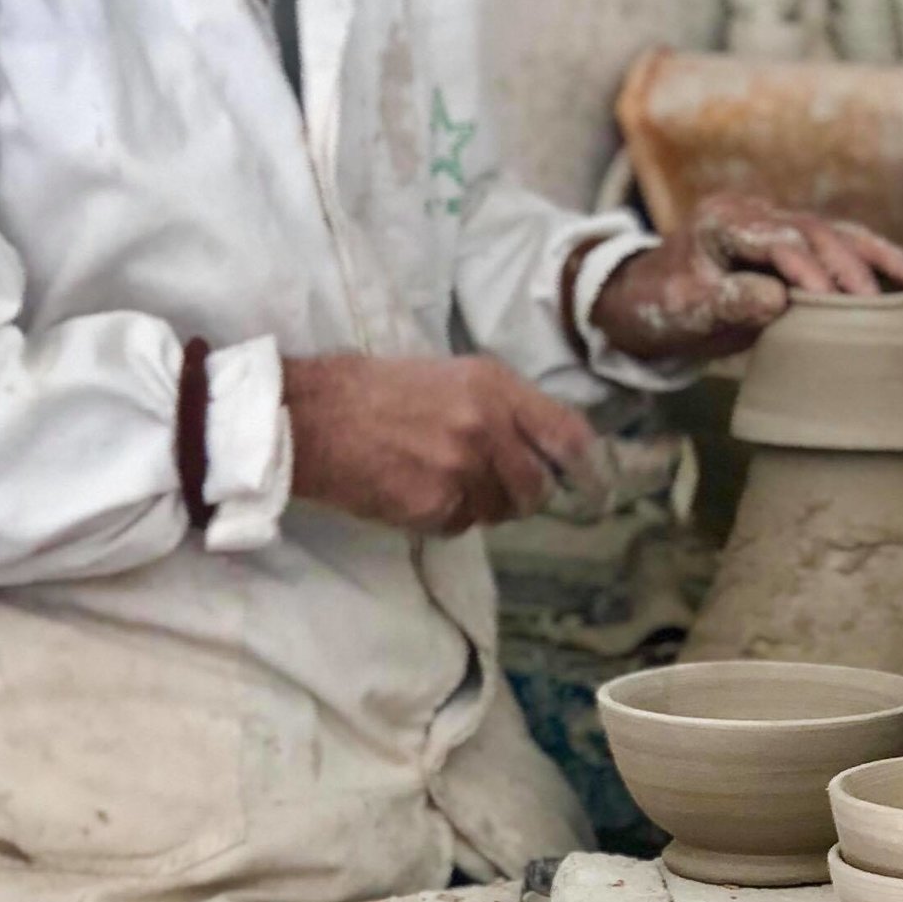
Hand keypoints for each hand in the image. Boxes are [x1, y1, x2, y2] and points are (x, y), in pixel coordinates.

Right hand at [283, 352, 598, 535]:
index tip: (592, 487)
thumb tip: (536, 445)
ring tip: (437, 481)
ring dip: (478, 507)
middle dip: (521, 496)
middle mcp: (488, 424)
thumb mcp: (447, 375)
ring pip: (498, 510)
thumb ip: (498, 406)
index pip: (568, 434)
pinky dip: (443, 518)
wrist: (310, 416)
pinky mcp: (435, 503)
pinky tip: (412, 493)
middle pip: (536, 486)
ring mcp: (463, 467)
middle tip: (490, 489)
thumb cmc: (370, 389)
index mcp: (495, 385)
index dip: (586, 468)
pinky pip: (459, 525)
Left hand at [586, 190, 902, 367]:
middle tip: (881, 306)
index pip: (779, 241)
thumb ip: (727, 301)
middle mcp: (758, 214)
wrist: (647, 301)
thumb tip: (779, 298)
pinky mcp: (798, 247)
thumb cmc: (662, 307)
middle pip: (819, 234)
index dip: (809, 270)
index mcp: (725, 221)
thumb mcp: (685, 310)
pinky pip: (847, 252)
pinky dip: (884, 266)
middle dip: (854, 269)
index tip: (833, 301)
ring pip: (843, 238)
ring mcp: (781, 227)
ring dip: (886, 261)